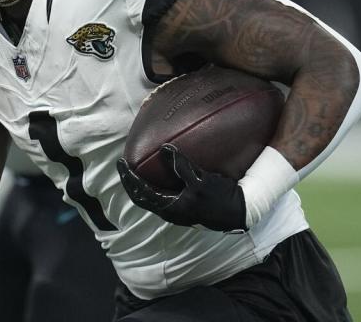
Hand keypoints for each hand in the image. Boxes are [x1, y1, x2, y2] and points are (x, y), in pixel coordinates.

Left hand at [117, 144, 245, 231]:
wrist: (240, 212)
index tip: (121, 163)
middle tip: (124, 164)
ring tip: (138, 168)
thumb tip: (164, 148)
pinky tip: (160, 173)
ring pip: (152, 197)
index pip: (140, 193)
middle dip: (131, 181)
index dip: (128, 178)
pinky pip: (163, 194)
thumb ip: (181, 165)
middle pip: (142, 197)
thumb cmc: (220, 199)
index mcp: (169, 208)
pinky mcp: (185, 206)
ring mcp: (178, 211)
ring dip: (143, 183)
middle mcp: (170, 212)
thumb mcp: (199, 180)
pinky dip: (156, 184)